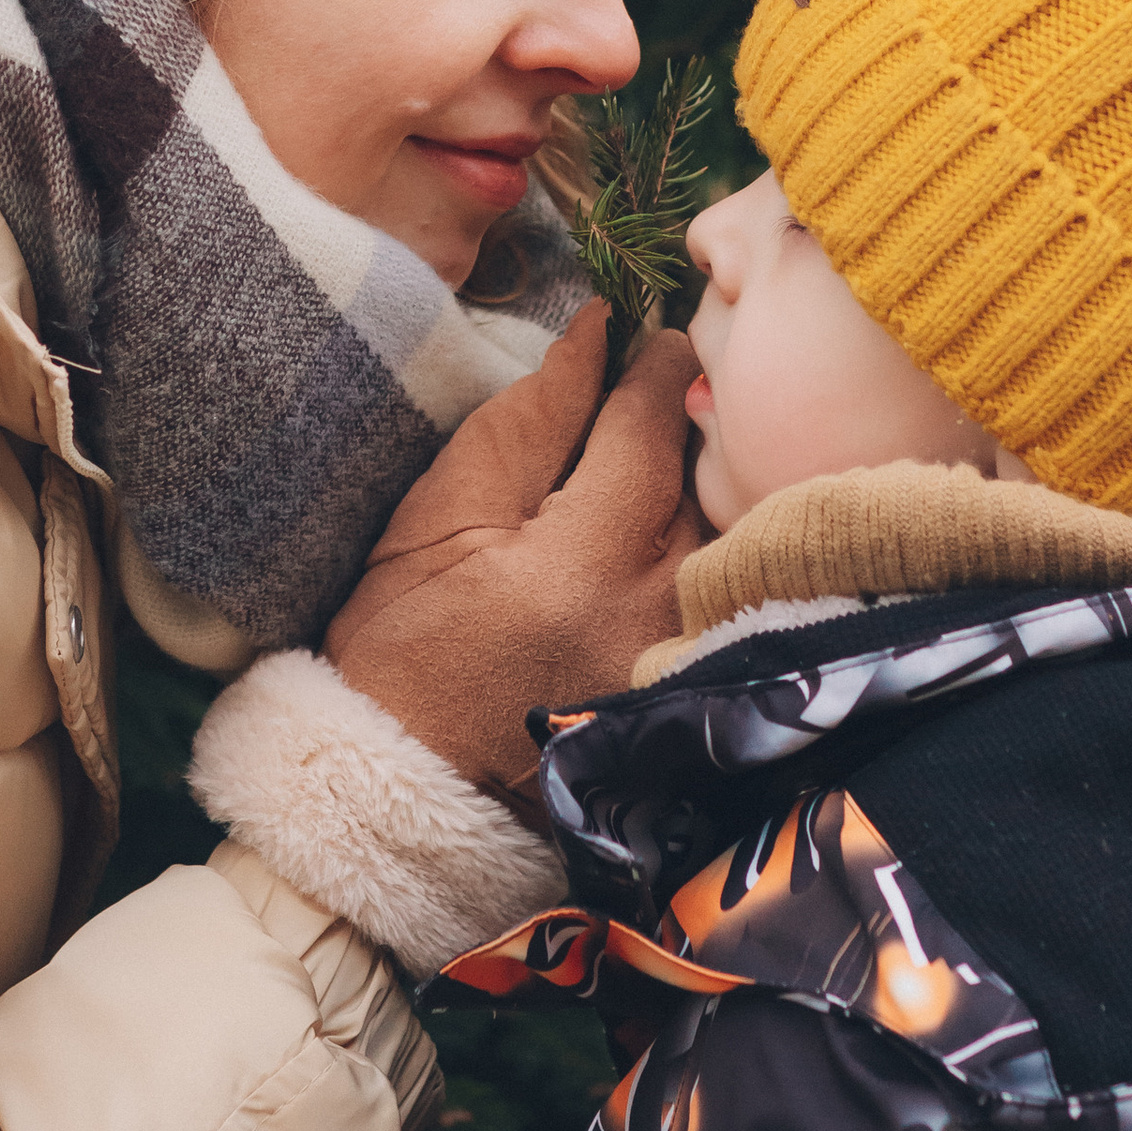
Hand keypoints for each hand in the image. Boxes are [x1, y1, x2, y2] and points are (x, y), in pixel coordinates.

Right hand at [325, 302, 704, 799]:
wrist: (416, 796)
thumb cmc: (402, 655)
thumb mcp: (435, 525)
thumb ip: (523, 425)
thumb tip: (592, 337)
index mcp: (577, 570)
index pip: (649, 431)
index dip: (654, 370)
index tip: (652, 334)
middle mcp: (655, 619)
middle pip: (707, 479)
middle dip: (692, 425)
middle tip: (664, 387)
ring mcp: (687, 663)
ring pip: (729, 534)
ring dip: (706, 488)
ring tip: (667, 464)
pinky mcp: (699, 692)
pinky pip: (729, 590)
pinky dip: (714, 548)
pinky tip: (680, 535)